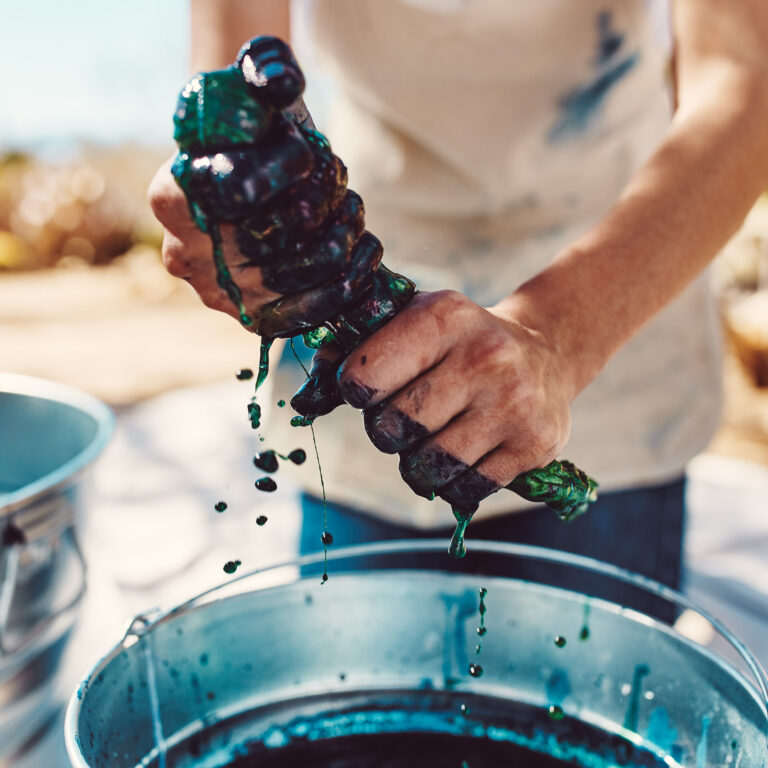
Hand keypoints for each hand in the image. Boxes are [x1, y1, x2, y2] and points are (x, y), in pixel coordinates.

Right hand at [149, 36, 360, 335]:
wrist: (250, 177)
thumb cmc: (254, 136)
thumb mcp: (253, 96)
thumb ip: (262, 76)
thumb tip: (280, 82)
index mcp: (172, 196)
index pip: (227, 189)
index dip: (277, 170)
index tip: (308, 152)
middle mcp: (187, 253)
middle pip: (267, 237)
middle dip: (317, 204)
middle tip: (337, 178)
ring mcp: (221, 292)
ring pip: (294, 275)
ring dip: (339, 238)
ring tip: (351, 208)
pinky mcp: (255, 316)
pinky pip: (308, 312)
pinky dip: (348, 280)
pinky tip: (366, 249)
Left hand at [334, 290, 575, 509]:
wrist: (545, 354)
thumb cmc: (459, 343)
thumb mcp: (415, 322)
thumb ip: (358, 346)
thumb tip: (311, 396)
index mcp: (444, 317)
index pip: (366, 376)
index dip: (355, 391)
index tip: (367, 390)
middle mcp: (485, 357)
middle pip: (396, 427)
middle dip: (388, 432)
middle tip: (405, 419)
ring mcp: (514, 403)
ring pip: (429, 467)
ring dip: (418, 465)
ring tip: (433, 440)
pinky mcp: (533, 445)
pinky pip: (465, 491)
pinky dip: (453, 484)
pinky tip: (465, 455)